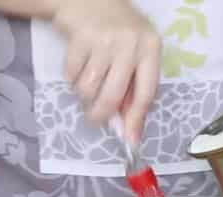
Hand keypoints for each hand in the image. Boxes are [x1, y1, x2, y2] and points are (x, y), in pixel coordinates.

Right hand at [52, 0, 160, 142]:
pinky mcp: (79, 38)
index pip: (146, 92)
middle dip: (101, 115)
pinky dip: (72, 78)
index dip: (137, 119)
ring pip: (88, 88)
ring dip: (84, 94)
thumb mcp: (136, 51)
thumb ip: (134, 84)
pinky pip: (71, 75)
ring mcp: (103, 40)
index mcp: (151, 48)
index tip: (130, 139)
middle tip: (95, 120)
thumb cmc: (118, 30)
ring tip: (88, 83)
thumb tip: (126, 125)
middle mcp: (130, 44)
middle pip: (112, 96)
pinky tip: (78, 65)